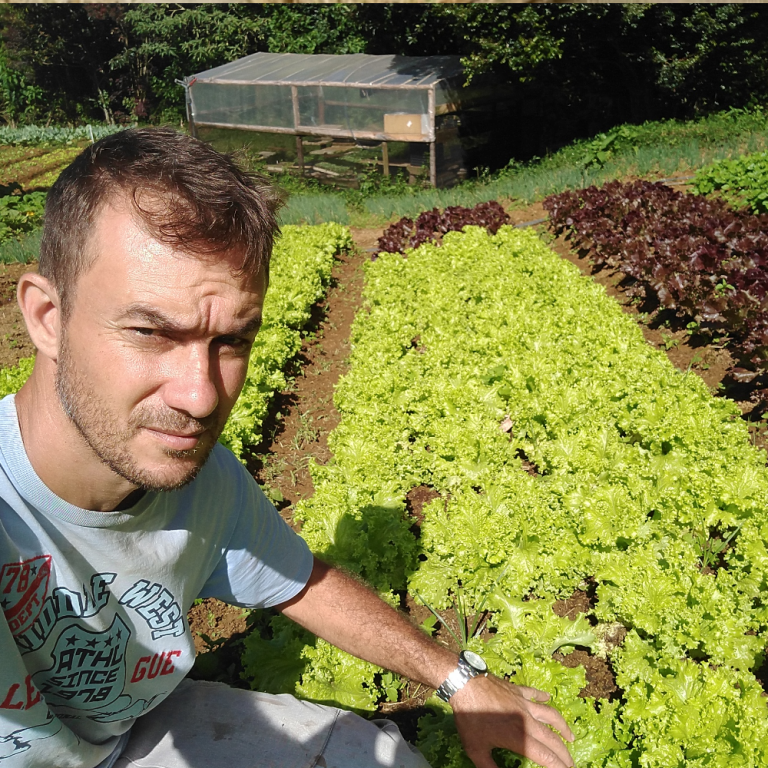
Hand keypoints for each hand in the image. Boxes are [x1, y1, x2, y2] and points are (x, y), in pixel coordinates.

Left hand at [449, 674, 574, 767]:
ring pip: (550, 715)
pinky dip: (543, 696)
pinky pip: (534, 694)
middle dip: (564, 753)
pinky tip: (548, 697)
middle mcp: (527, 721)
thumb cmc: (469, 718)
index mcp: (519, 738)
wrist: (465, 684)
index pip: (546, 757)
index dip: (559, 767)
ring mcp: (524, 703)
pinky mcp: (517, 690)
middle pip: (553, 739)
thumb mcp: (476, 750)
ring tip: (571, 737)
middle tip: (571, 763)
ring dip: (563, 727)